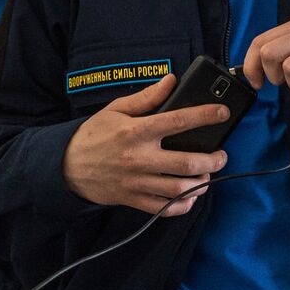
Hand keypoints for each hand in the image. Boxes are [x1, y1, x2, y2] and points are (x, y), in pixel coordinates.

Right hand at [62, 73, 227, 214]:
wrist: (67, 167)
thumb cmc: (94, 135)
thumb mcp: (116, 109)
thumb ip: (147, 97)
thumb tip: (171, 81)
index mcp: (136, 131)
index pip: (178, 121)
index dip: (205, 115)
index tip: (222, 112)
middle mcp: (139, 157)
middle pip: (186, 162)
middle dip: (213, 160)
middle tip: (221, 155)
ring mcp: (137, 181)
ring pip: (180, 188)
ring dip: (201, 182)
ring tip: (207, 174)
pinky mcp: (133, 199)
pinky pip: (165, 208)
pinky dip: (183, 204)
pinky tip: (191, 194)